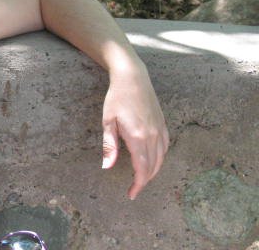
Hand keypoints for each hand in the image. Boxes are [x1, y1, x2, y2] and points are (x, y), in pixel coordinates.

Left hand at [101, 60, 168, 198]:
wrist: (132, 78)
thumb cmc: (116, 98)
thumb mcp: (108, 121)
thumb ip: (110, 146)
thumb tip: (107, 167)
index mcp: (138, 137)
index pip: (142, 169)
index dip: (138, 185)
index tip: (131, 194)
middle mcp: (152, 136)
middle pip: (153, 167)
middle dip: (144, 181)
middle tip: (134, 188)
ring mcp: (160, 129)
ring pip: (161, 158)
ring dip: (153, 171)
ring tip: (142, 178)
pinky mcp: (163, 123)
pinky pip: (165, 147)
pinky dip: (160, 158)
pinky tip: (153, 160)